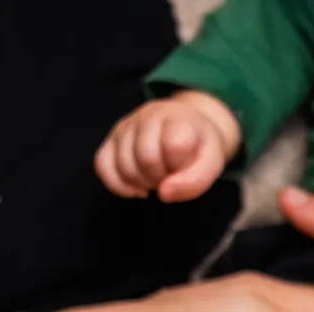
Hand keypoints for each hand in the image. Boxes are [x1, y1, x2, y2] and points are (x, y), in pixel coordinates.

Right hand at [95, 91, 241, 202]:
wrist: (186, 128)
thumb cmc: (197, 148)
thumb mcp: (211, 164)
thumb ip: (194, 181)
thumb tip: (163, 194)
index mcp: (177, 117)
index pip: (174, 147)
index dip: (181, 167)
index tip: (187, 165)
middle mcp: (147, 115)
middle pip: (146, 159)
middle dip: (161, 178)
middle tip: (171, 175)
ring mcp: (126, 126)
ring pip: (124, 165)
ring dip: (142, 183)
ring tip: (157, 178)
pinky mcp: (111, 139)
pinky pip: (102, 165)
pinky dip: (118, 185)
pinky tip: (136, 189)